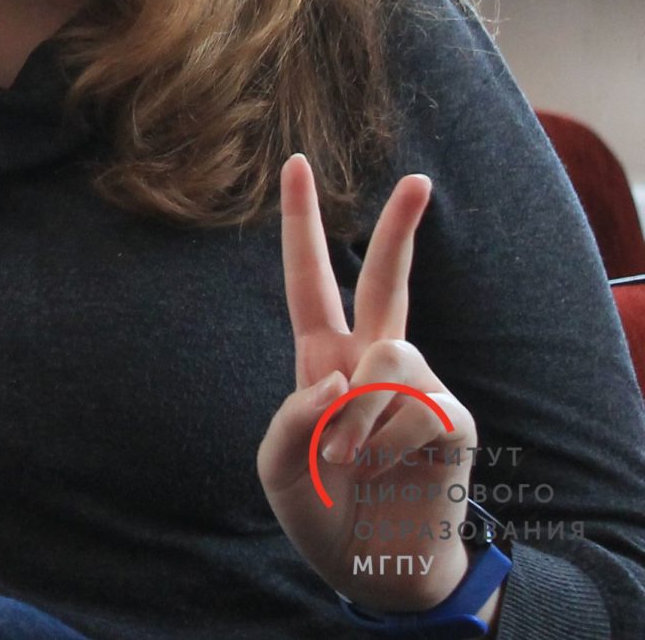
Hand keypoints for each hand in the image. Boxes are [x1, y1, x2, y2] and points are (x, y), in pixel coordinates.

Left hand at [257, 155, 481, 614]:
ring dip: (360, 412)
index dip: (301, 223)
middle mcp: (373, 362)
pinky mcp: (453, 421)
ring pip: (391, 355)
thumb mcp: (276, 464)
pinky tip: (384, 468)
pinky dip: (387, 440)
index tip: (296, 163)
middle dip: (401, 228)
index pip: (310, 279)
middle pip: (389, 280)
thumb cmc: (320, 510)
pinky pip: (417, 406)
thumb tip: (340, 378)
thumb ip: (291, 415)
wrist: (371, 567)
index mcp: (321, 358)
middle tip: (418, 180)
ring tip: (350, 459)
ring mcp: (418, 388)